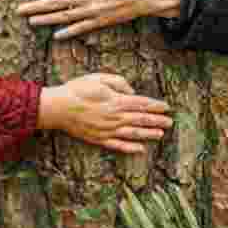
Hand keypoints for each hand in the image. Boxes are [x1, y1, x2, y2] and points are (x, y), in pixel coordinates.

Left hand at [17, 0, 180, 39]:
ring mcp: (92, 13)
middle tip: (18, 9)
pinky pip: (81, 28)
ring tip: (31, 21)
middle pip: (55, 3)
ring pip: (64, 18)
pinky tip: (56, 36)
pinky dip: (68, 32)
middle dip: (35, 6)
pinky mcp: (100, 22)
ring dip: (46, 20)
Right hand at [37, 73, 172, 154]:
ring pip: (133, 134)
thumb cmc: (77, 89)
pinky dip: (130, 148)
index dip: (155, 106)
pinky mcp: (99, 139)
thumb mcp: (99, 77)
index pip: (141, 104)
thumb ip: (118, 83)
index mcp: (115, 101)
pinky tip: (140, 149)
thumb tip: (132, 91)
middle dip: (157, 121)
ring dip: (149, 134)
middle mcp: (114, 117)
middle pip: (141, 119)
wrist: (58, 107)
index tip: (166, 107)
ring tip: (160, 134)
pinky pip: (118, 145)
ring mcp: (107, 130)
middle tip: (170, 122)